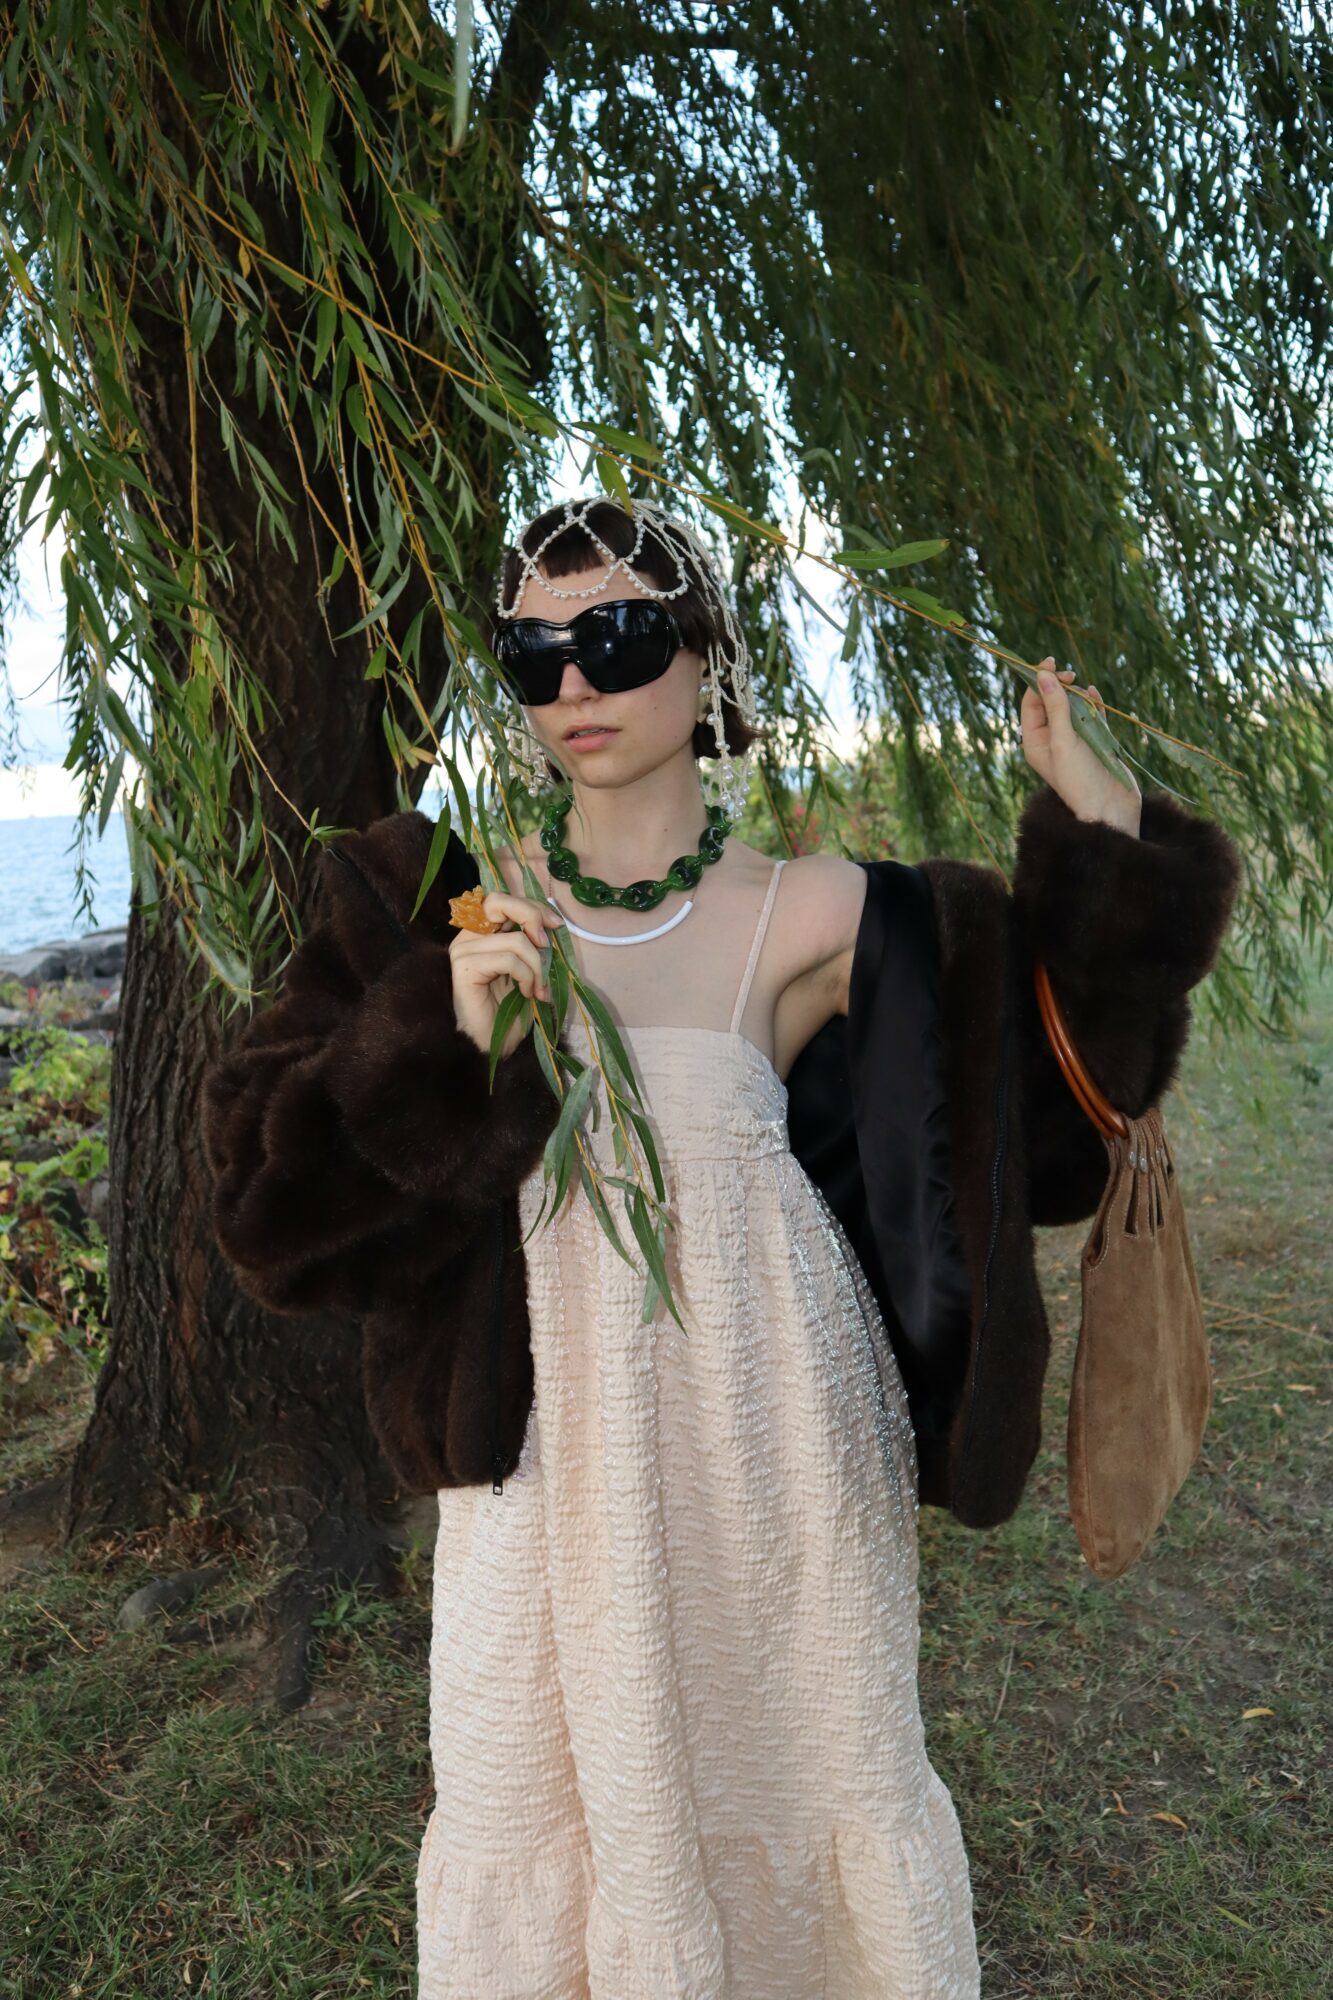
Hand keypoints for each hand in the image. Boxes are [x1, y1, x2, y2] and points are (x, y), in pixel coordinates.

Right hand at [449, 890, 564, 1058]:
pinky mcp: (465, 967)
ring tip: (539, 990)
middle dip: (531, 917)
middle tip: (546, 944)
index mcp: (481, 933)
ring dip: (538, 967)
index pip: (502, 899)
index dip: (532, 906)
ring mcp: (464, 950)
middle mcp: (468, 936)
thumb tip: (552, 924)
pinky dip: (527, 977)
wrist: (490, 1045)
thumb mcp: (528, 969)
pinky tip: (527, 994)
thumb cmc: (508, 1011)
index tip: (556, 925)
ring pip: (515, 939)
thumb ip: (532, 944)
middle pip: (499, 901)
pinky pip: (509, 959)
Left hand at [1020, 659, 1141, 836]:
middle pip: (1051, 701)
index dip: (1039, 682)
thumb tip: (1043, 675)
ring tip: (1085, 693)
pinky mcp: (1095, 742)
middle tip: (1071, 676)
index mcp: (1035, 742)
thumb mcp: (1064, 740)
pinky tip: (1095, 696)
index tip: (1051, 664)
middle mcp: (1051, 740)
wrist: (1109, 808)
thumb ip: (1055, 707)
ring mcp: (1074, 740)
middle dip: (1059, 686)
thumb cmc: (1080, 778)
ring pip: (1072, 707)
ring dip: (1078, 696)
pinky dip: (1093, 705)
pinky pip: (1091, 716)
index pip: (1031, 703)